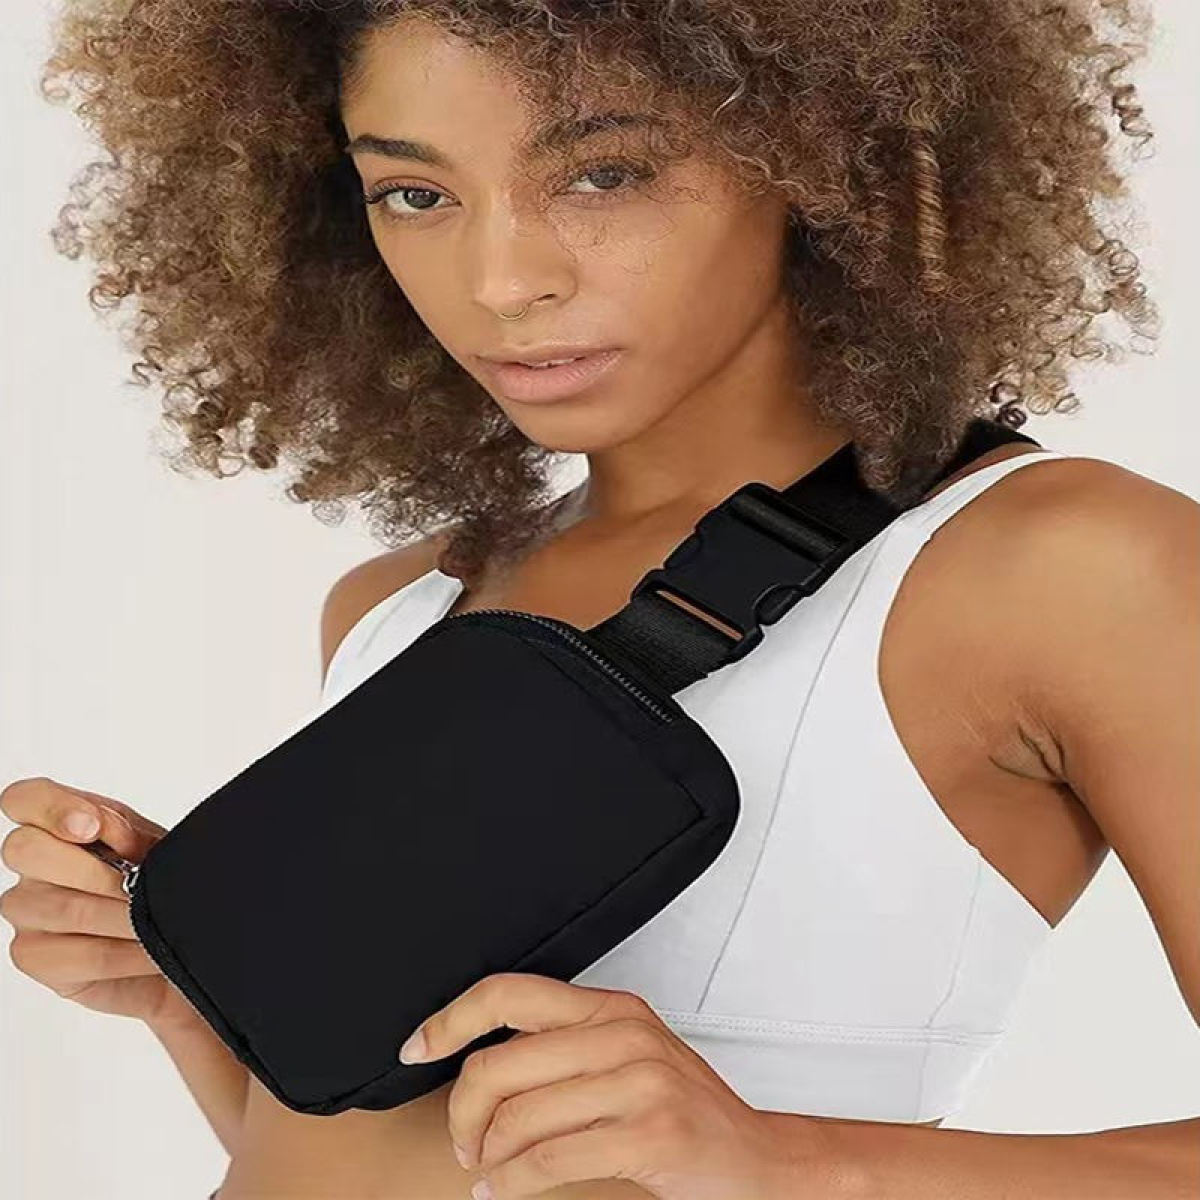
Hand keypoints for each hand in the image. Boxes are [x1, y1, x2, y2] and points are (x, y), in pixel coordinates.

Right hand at [0, 776, 192, 1030]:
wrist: (176, 937)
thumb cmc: (158, 879)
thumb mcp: (153, 843)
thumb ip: (126, 831)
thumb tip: (118, 840)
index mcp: (58, 824)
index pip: (24, 799)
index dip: (51, 808)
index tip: (93, 826)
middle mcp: (33, 865)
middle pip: (26, 850)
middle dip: (95, 871)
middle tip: (137, 887)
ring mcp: (26, 909)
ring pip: (60, 907)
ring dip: (120, 917)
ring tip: (155, 923)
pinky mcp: (35, 955)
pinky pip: (73, 955)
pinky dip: (122, 954)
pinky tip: (147, 953)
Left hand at [397, 972, 821, 1199]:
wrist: (757, 1160)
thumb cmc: (682, 1111)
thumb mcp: (627, 1058)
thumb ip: (565, 1047)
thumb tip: (479, 1062)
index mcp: (611, 1007)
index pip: (509, 994)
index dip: (450, 1019)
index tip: (416, 1046)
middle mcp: (623, 1034)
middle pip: (498, 1064)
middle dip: (462, 1114)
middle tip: (463, 1140)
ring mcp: (640, 1083)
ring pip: (517, 1118)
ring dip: (485, 1156)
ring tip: (485, 1169)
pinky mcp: (649, 1136)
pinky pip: (547, 1162)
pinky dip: (511, 1185)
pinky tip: (502, 1191)